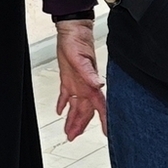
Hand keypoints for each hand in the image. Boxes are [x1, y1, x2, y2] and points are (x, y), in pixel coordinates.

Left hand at [55, 19, 106, 139]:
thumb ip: (90, 73)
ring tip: (68, 131)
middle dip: (80, 125)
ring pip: (76, 106)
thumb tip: (99, 84)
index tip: (106, 133)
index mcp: (90, 84)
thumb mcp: (81, 59)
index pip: (99, 106)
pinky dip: (63, 105)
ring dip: (72, 119)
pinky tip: (61, 112)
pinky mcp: (68, 78)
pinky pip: (66, 95)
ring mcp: (77, 83)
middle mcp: (85, 86)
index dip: (104, 120)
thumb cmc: (77, 41)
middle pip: (84, 111)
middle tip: (73, 137)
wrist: (72, 30)